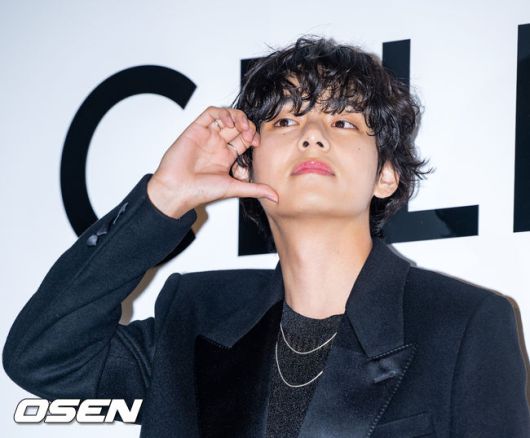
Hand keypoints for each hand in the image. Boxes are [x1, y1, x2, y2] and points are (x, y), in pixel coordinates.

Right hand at [147, 106, 278, 218]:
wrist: (177, 190)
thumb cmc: (200, 191)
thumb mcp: (234, 188)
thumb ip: (255, 189)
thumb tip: (275, 198)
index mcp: (226, 156)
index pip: (244, 138)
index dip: (253, 136)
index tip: (257, 143)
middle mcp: (217, 144)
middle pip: (237, 125)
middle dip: (247, 125)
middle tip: (250, 133)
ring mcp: (207, 136)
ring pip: (226, 116)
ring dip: (237, 117)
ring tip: (241, 125)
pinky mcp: (196, 129)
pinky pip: (210, 113)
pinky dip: (222, 112)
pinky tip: (228, 121)